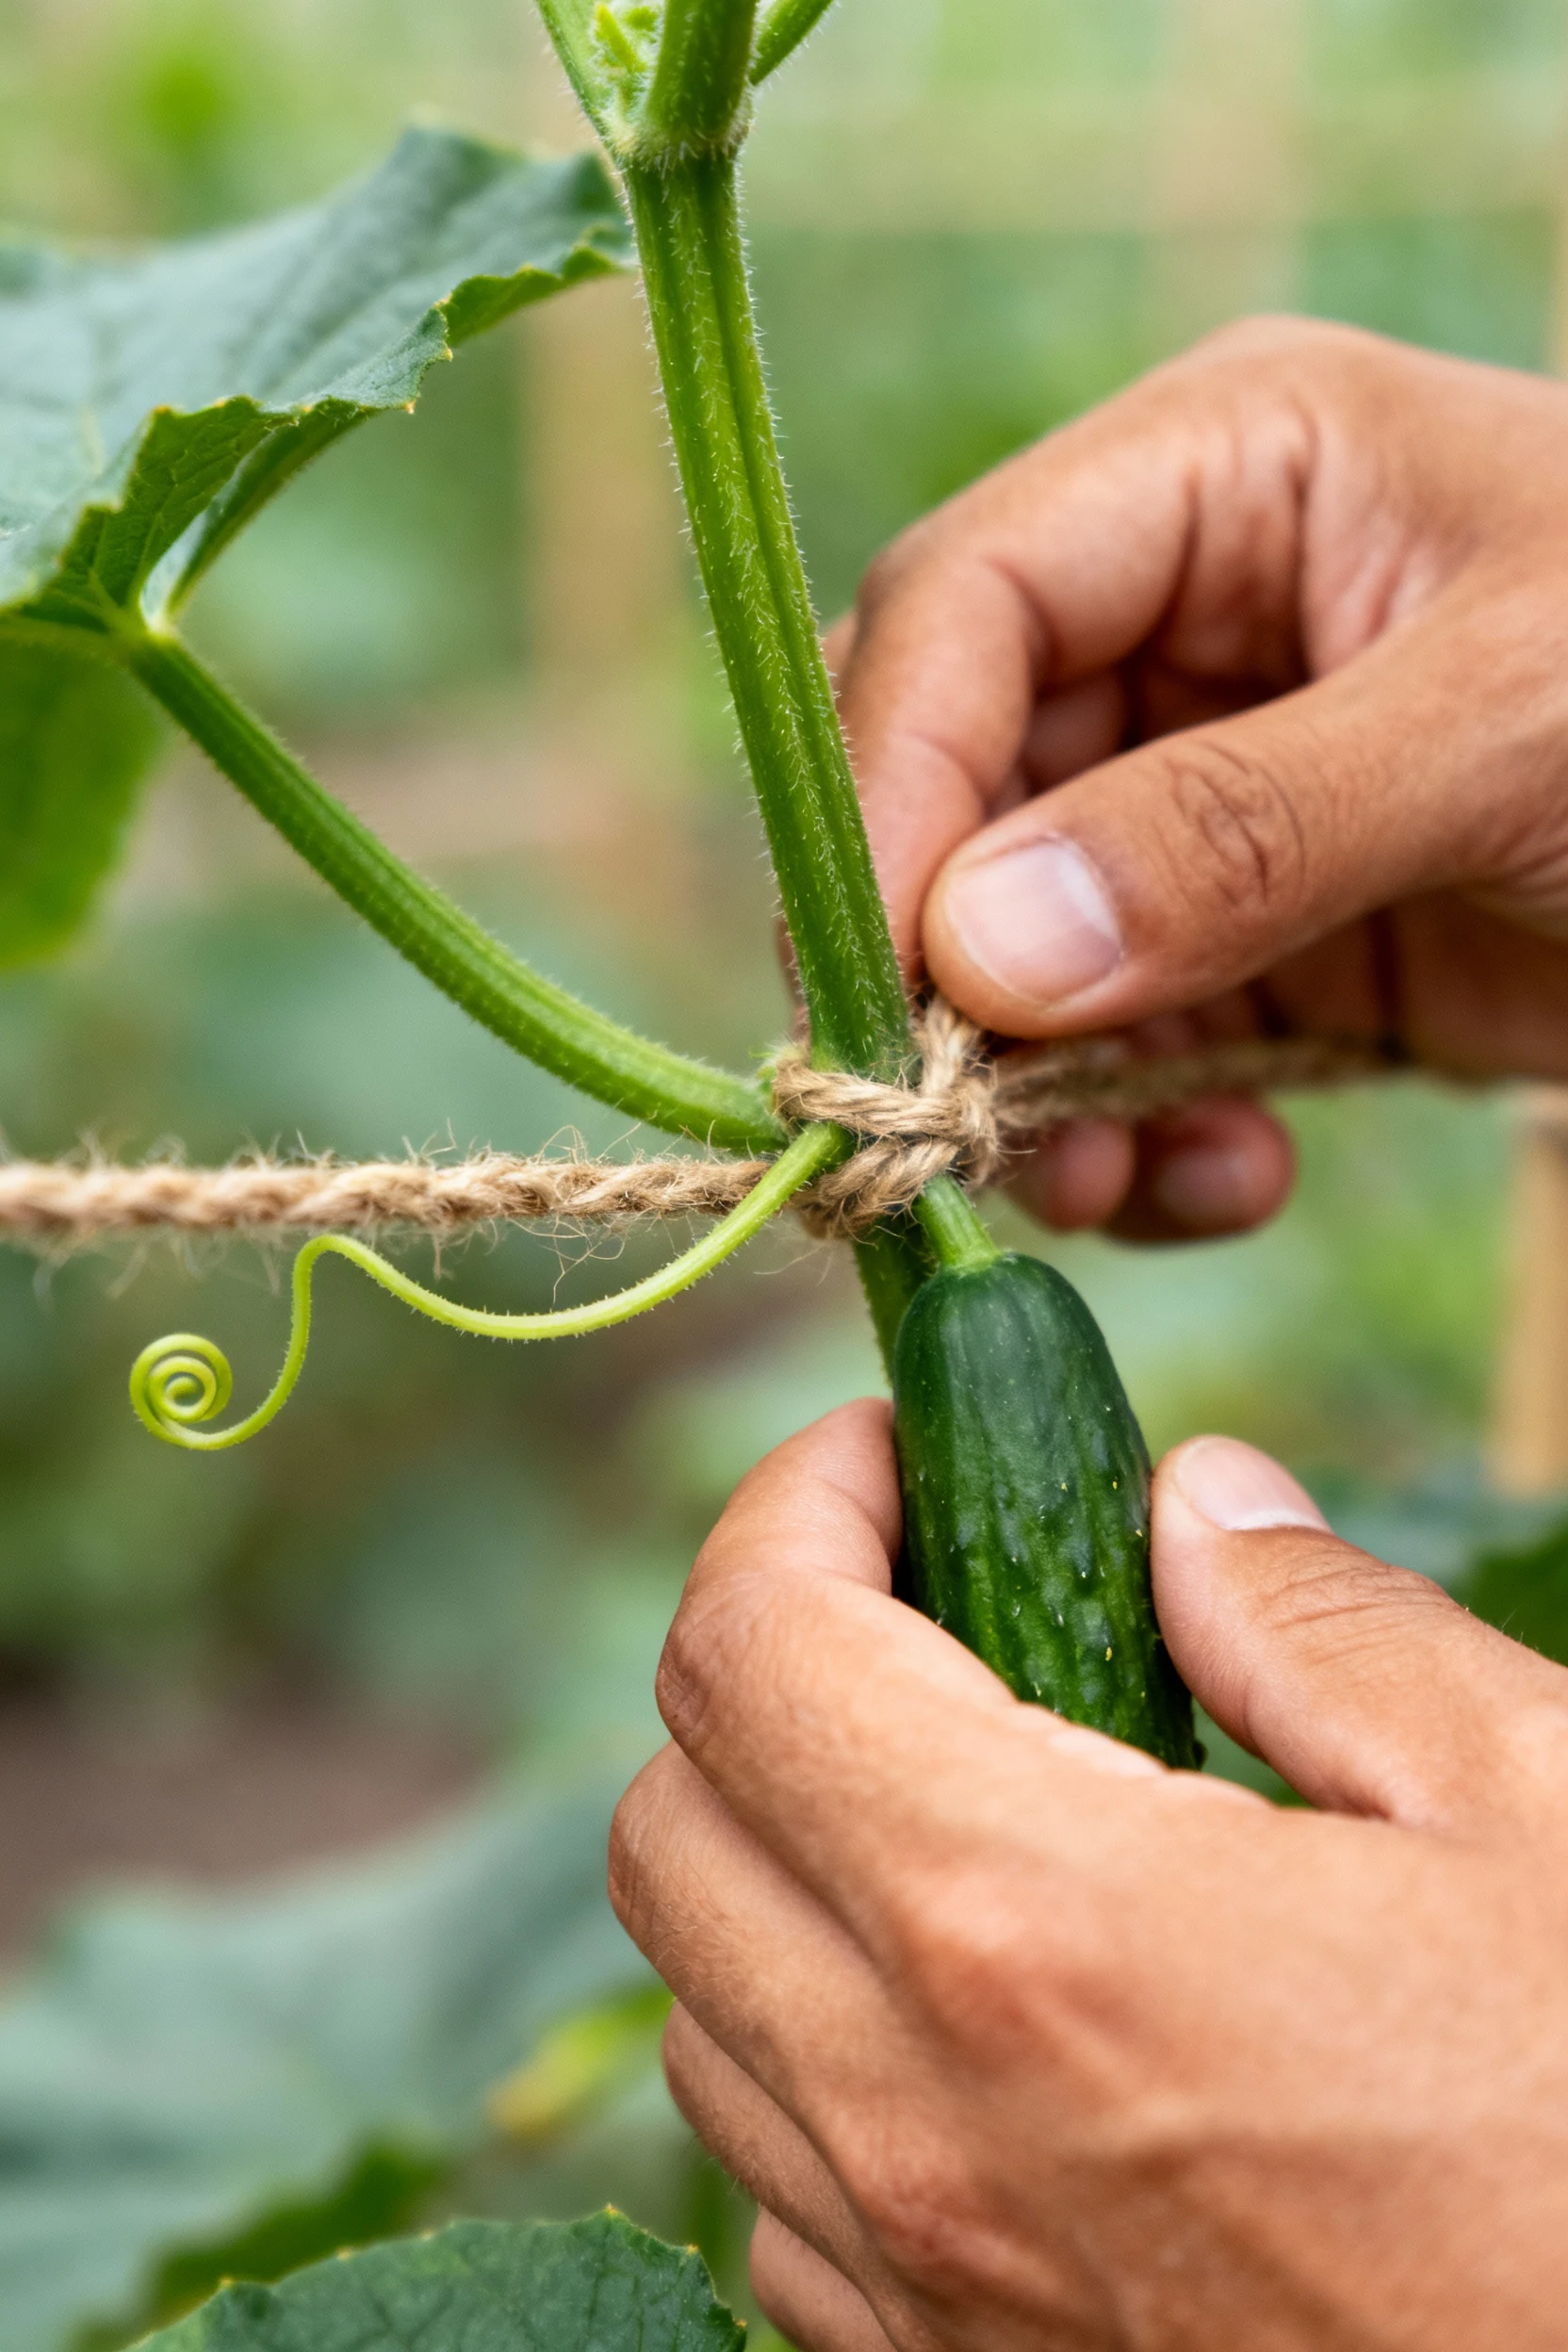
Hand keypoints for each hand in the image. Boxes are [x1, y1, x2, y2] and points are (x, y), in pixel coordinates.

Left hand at [611, 1401, 1567, 2350]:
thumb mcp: (1541, 1813)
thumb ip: (1324, 1628)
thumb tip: (1196, 1506)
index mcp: (1036, 1925)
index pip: (750, 1644)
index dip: (797, 1501)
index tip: (892, 1451)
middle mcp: (918, 2120)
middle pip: (670, 1822)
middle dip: (766, 1666)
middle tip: (923, 1608)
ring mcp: (923, 2292)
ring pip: (701, 2018)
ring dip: (780, 1866)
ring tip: (956, 1803)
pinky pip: (785, 2203)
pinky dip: (822, 2071)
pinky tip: (985, 2028)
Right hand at [829, 317, 1567, 1238]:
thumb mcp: (1509, 730)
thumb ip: (1238, 830)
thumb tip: (971, 957)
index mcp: (1223, 474)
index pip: (961, 609)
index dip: (885, 794)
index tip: (883, 992)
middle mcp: (1180, 621)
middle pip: (949, 785)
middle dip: (937, 968)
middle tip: (951, 1132)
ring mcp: (1203, 790)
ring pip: (1006, 943)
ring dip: (1035, 1085)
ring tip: (1110, 1186)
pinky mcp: (1250, 936)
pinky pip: (1118, 1042)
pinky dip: (1140, 1130)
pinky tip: (1232, 1175)